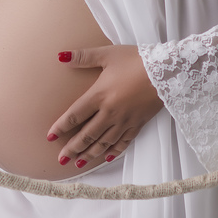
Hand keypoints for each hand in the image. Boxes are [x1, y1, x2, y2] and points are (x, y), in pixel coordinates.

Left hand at [47, 44, 163, 167]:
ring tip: (79, 163)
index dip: (61, 127)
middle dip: (72, 148)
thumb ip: (83, 57)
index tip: (50, 137)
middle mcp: (110, 112)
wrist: (167, 71)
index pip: (74, 115)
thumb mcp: (107, 54)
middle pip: (87, 134)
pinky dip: (115, 151)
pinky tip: (108, 158)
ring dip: (90, 153)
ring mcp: (124, 121)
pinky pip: (124, 142)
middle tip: (61, 159)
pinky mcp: (138, 124)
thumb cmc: (135, 60)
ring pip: (104, 142)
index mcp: (99, 95)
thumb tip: (60, 57)